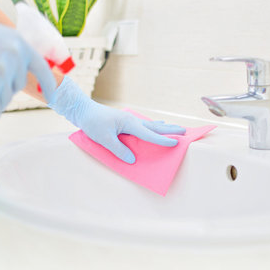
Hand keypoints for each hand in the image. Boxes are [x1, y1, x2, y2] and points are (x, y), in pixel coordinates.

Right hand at [0, 1, 55, 120]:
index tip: (53, 96)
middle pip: (18, 85)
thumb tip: (24, 70)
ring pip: (6, 98)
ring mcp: (1, 71)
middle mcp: (14, 56)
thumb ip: (13, 50)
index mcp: (19, 43)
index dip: (49, 84)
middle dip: (6, 88)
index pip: (42, 68)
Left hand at [48, 76, 185, 163]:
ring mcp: (130, 120)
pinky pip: (145, 125)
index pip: (149, 134)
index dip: (162, 140)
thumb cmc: (92, 123)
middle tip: (185, 132)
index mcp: (129, 124)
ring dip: (164, 127)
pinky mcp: (126, 121)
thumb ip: (119, 150)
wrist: (83, 110)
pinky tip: (158, 124)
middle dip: (170, 131)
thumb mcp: (104, 139)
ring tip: (177, 129)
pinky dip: (154, 126)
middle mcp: (132, 120)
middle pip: (155, 127)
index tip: (175, 143)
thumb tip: (133, 160)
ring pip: (151, 125)